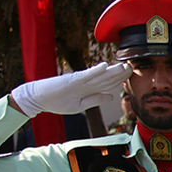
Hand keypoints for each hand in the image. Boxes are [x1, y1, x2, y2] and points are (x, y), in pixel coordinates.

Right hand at [10, 62, 131, 117]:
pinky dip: (95, 71)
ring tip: (124, 66)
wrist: (38, 99)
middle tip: (132, 67)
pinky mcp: (71, 80)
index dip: (119, 79)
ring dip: (112, 71)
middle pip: (106, 77)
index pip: (107, 83)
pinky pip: (85, 75)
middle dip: (120, 73)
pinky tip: (104, 66)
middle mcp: (86, 82)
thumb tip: (111, 96)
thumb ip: (95, 99)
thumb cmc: (57, 101)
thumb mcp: (80, 105)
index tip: (131, 75)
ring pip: (100, 75)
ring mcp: (79, 80)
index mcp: (88, 88)